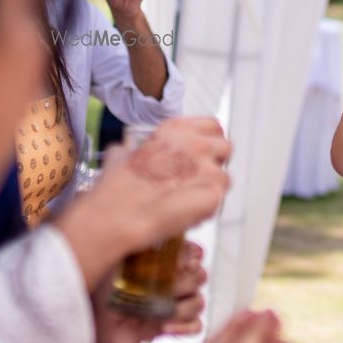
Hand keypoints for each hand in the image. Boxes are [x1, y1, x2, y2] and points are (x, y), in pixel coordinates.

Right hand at [89, 117, 229, 251]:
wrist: (117, 216)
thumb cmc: (117, 190)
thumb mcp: (120, 156)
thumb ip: (131, 149)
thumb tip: (125, 151)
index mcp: (176, 130)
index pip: (213, 126)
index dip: (209, 141)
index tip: (203, 153)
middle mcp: (195, 144)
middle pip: (225, 148)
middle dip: (215, 164)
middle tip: (197, 179)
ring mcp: (207, 168)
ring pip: (224, 178)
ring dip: (210, 189)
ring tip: (188, 200)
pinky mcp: (214, 192)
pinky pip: (219, 200)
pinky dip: (207, 208)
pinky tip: (188, 213)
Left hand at [93, 242, 206, 342]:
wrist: (90, 322)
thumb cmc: (100, 290)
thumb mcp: (116, 265)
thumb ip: (143, 251)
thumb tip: (176, 253)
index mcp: (165, 261)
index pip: (194, 253)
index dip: (194, 256)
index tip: (185, 262)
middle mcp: (173, 280)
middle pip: (200, 277)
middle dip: (187, 283)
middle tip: (170, 288)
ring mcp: (175, 303)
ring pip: (199, 301)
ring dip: (185, 307)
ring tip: (164, 313)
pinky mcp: (174, 325)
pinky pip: (196, 326)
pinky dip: (186, 326)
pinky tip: (166, 327)